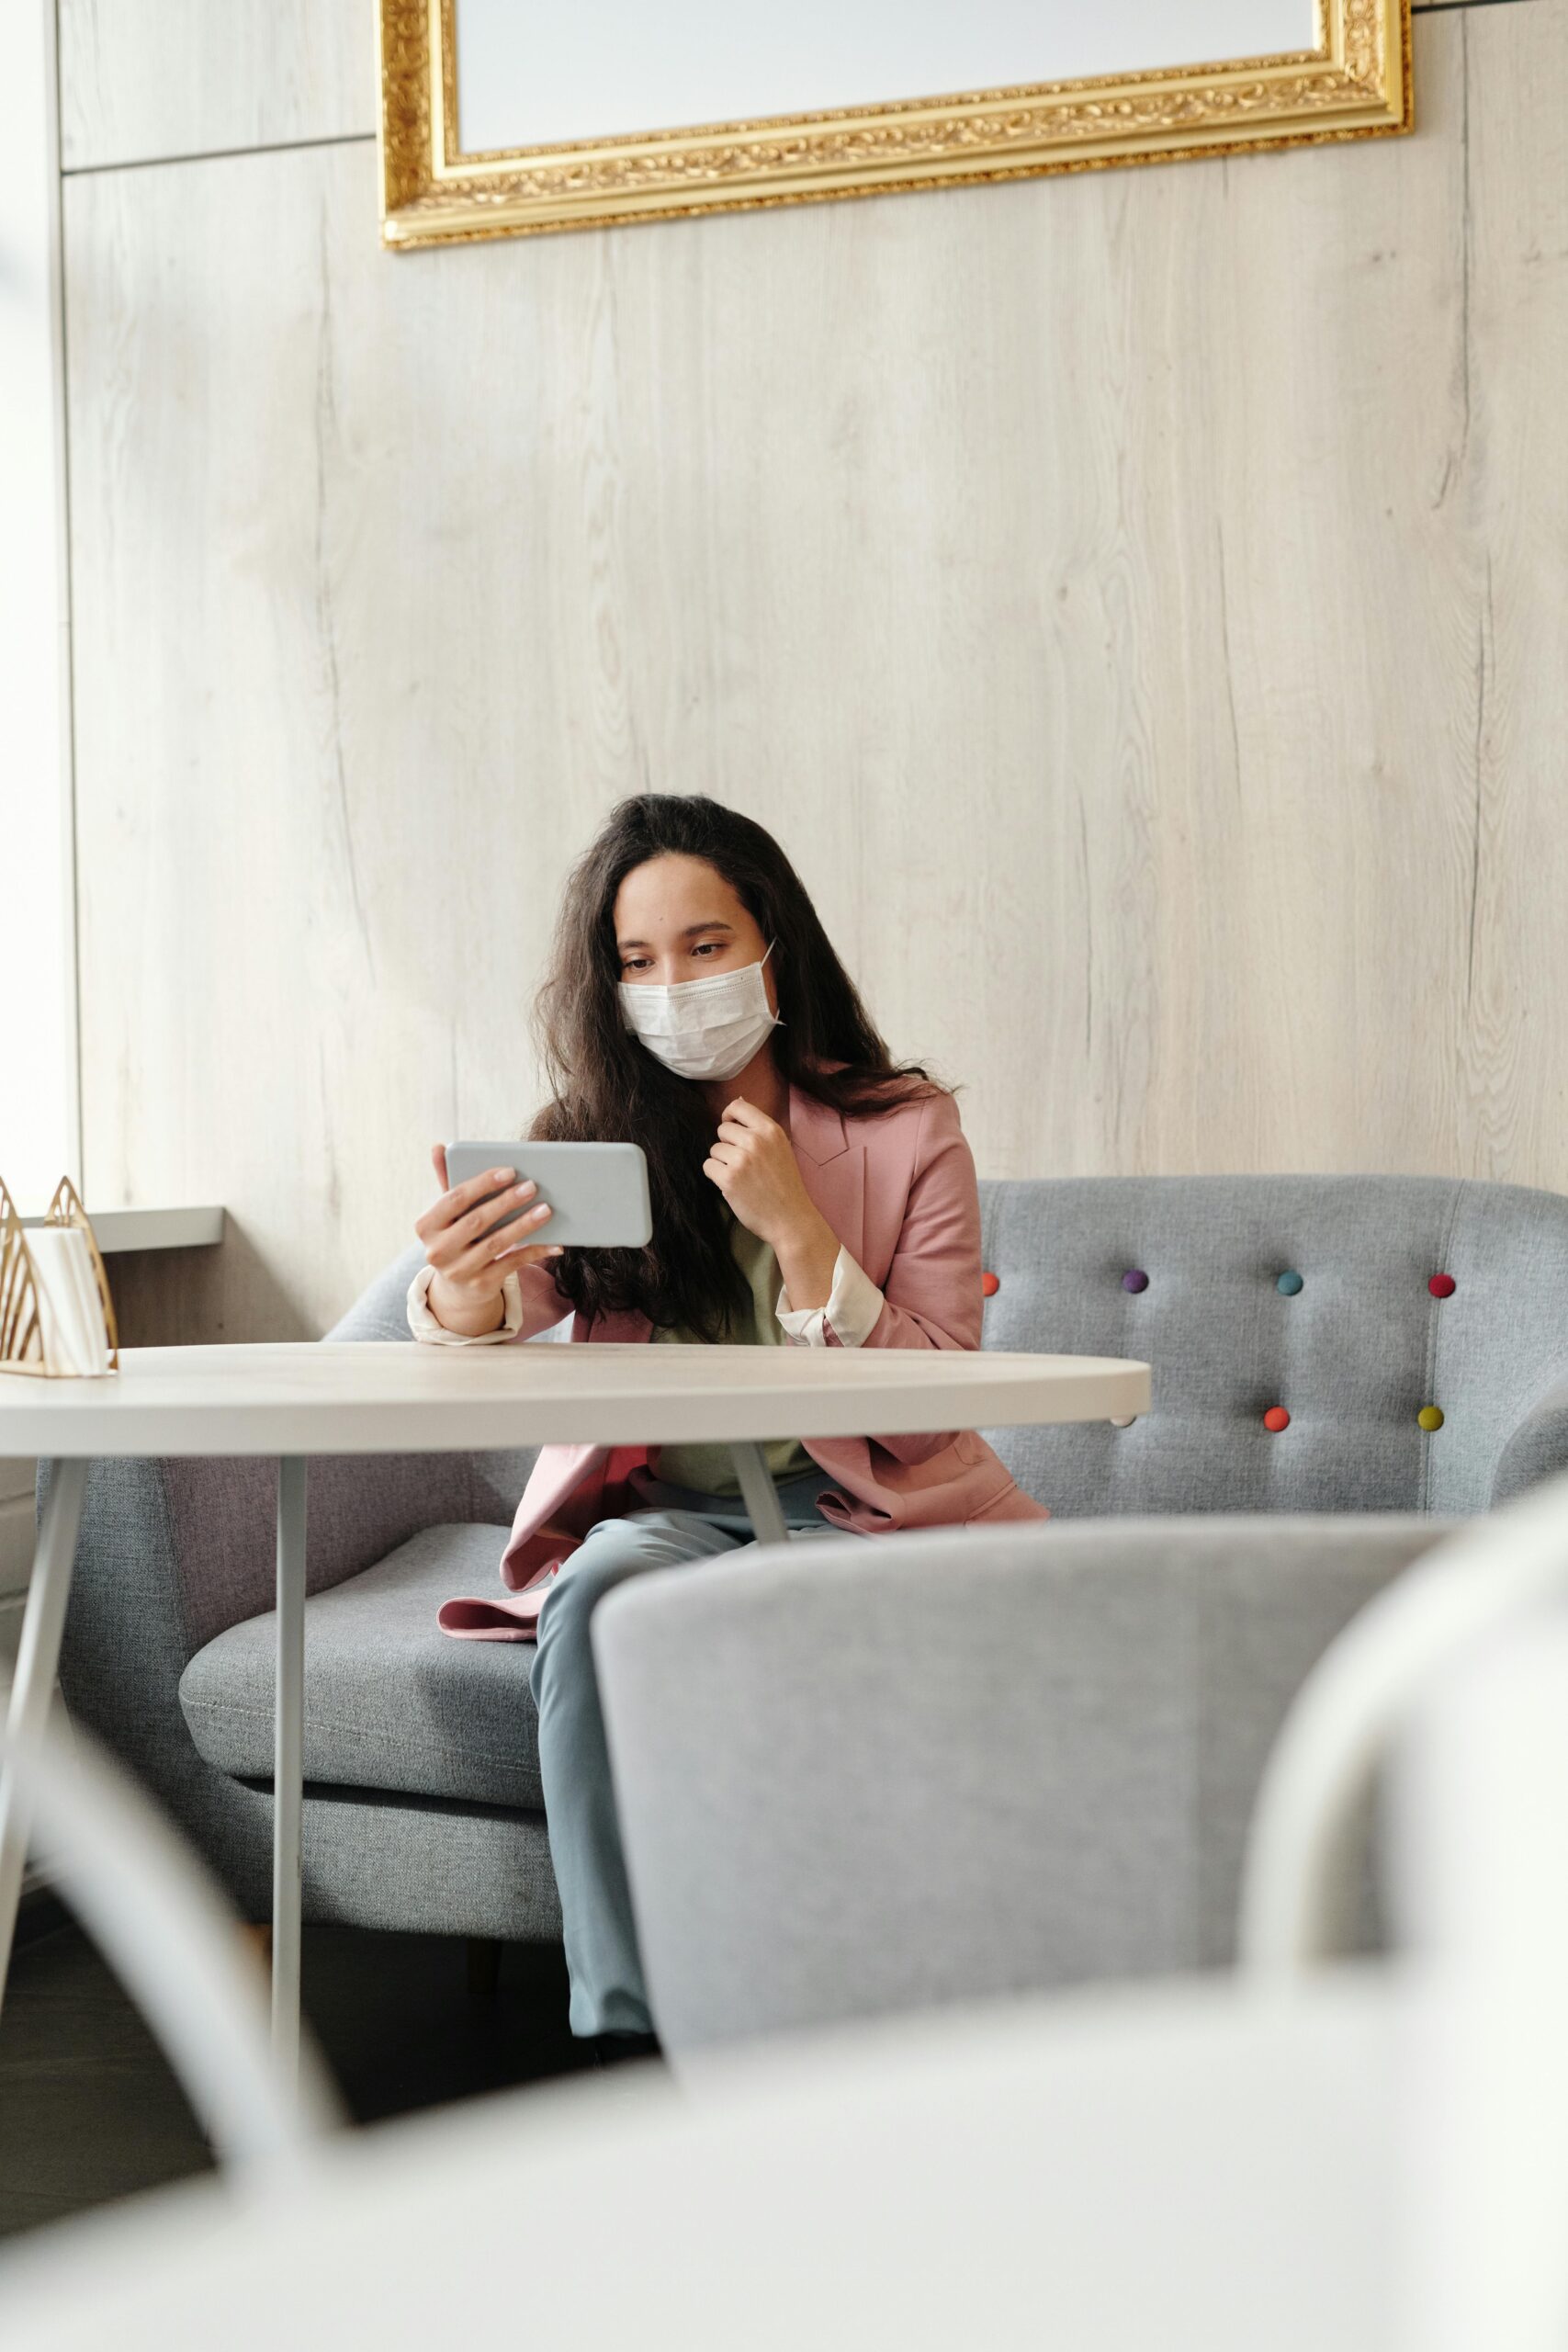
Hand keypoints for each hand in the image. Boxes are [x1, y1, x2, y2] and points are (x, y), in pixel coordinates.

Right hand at [417, 1145, 562, 1331]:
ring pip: (496, 1243)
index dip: (483, 1183)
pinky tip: (553, 1242)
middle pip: (477, 1221)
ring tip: (546, 1209)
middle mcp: (437, 1250)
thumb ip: (446, 1180)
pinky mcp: (480, 1285)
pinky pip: (511, 1264)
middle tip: (532, 1186)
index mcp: (426, 1226)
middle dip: (506, 1202)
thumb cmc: (456, 1236)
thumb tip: (438, 1146)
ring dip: (524, 1225)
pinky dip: (534, 1252)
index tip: (510, 1170)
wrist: (457, 1287)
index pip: (455, 1198)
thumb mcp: (448, 1213)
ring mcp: (458, 1271)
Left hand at [703, 1098, 828, 1257]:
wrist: (790, 1218)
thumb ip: (759, 1129)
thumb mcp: (780, 1148)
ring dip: (722, 1162)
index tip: (731, 1128)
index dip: (729, 1116)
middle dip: (728, 1145)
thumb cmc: (785, 1185)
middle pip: (722, 1130)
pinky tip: (733, 1186)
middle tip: (743, 1164)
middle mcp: (756, 1141)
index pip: (738, 1106)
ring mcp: (741, 1159)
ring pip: (714, 1149)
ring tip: (741, 1177)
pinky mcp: (728, 1178)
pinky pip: (708, 1166)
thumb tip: (737, 1101)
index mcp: (771, 1130)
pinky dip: (716, 1176)